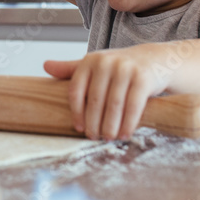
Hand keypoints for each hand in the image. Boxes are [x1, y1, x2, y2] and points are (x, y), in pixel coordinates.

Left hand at [44, 46, 167, 140]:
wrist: (155, 60)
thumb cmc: (120, 67)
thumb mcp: (95, 65)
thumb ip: (71, 69)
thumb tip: (45, 66)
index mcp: (90, 61)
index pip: (76, 90)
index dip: (76, 112)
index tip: (79, 128)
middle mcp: (106, 62)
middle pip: (95, 100)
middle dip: (94, 123)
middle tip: (94, 138)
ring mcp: (126, 69)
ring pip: (114, 105)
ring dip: (110, 126)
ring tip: (108, 138)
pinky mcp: (143, 78)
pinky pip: (133, 106)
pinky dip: (128, 123)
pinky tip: (125, 134)